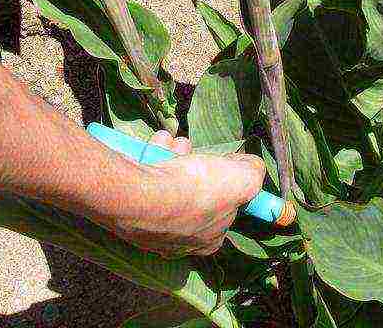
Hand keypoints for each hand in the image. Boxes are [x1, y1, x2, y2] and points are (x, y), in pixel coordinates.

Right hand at [96, 131, 264, 257]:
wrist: (141, 196)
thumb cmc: (196, 191)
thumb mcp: (243, 179)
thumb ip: (253, 173)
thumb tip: (252, 167)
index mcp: (208, 241)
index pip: (225, 211)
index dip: (226, 185)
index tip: (221, 163)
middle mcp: (180, 241)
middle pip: (194, 194)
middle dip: (195, 164)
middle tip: (190, 148)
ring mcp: (151, 228)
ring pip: (169, 184)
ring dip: (173, 156)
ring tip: (171, 142)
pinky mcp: (129, 212)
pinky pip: (147, 182)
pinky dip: (152, 160)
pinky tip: (156, 145)